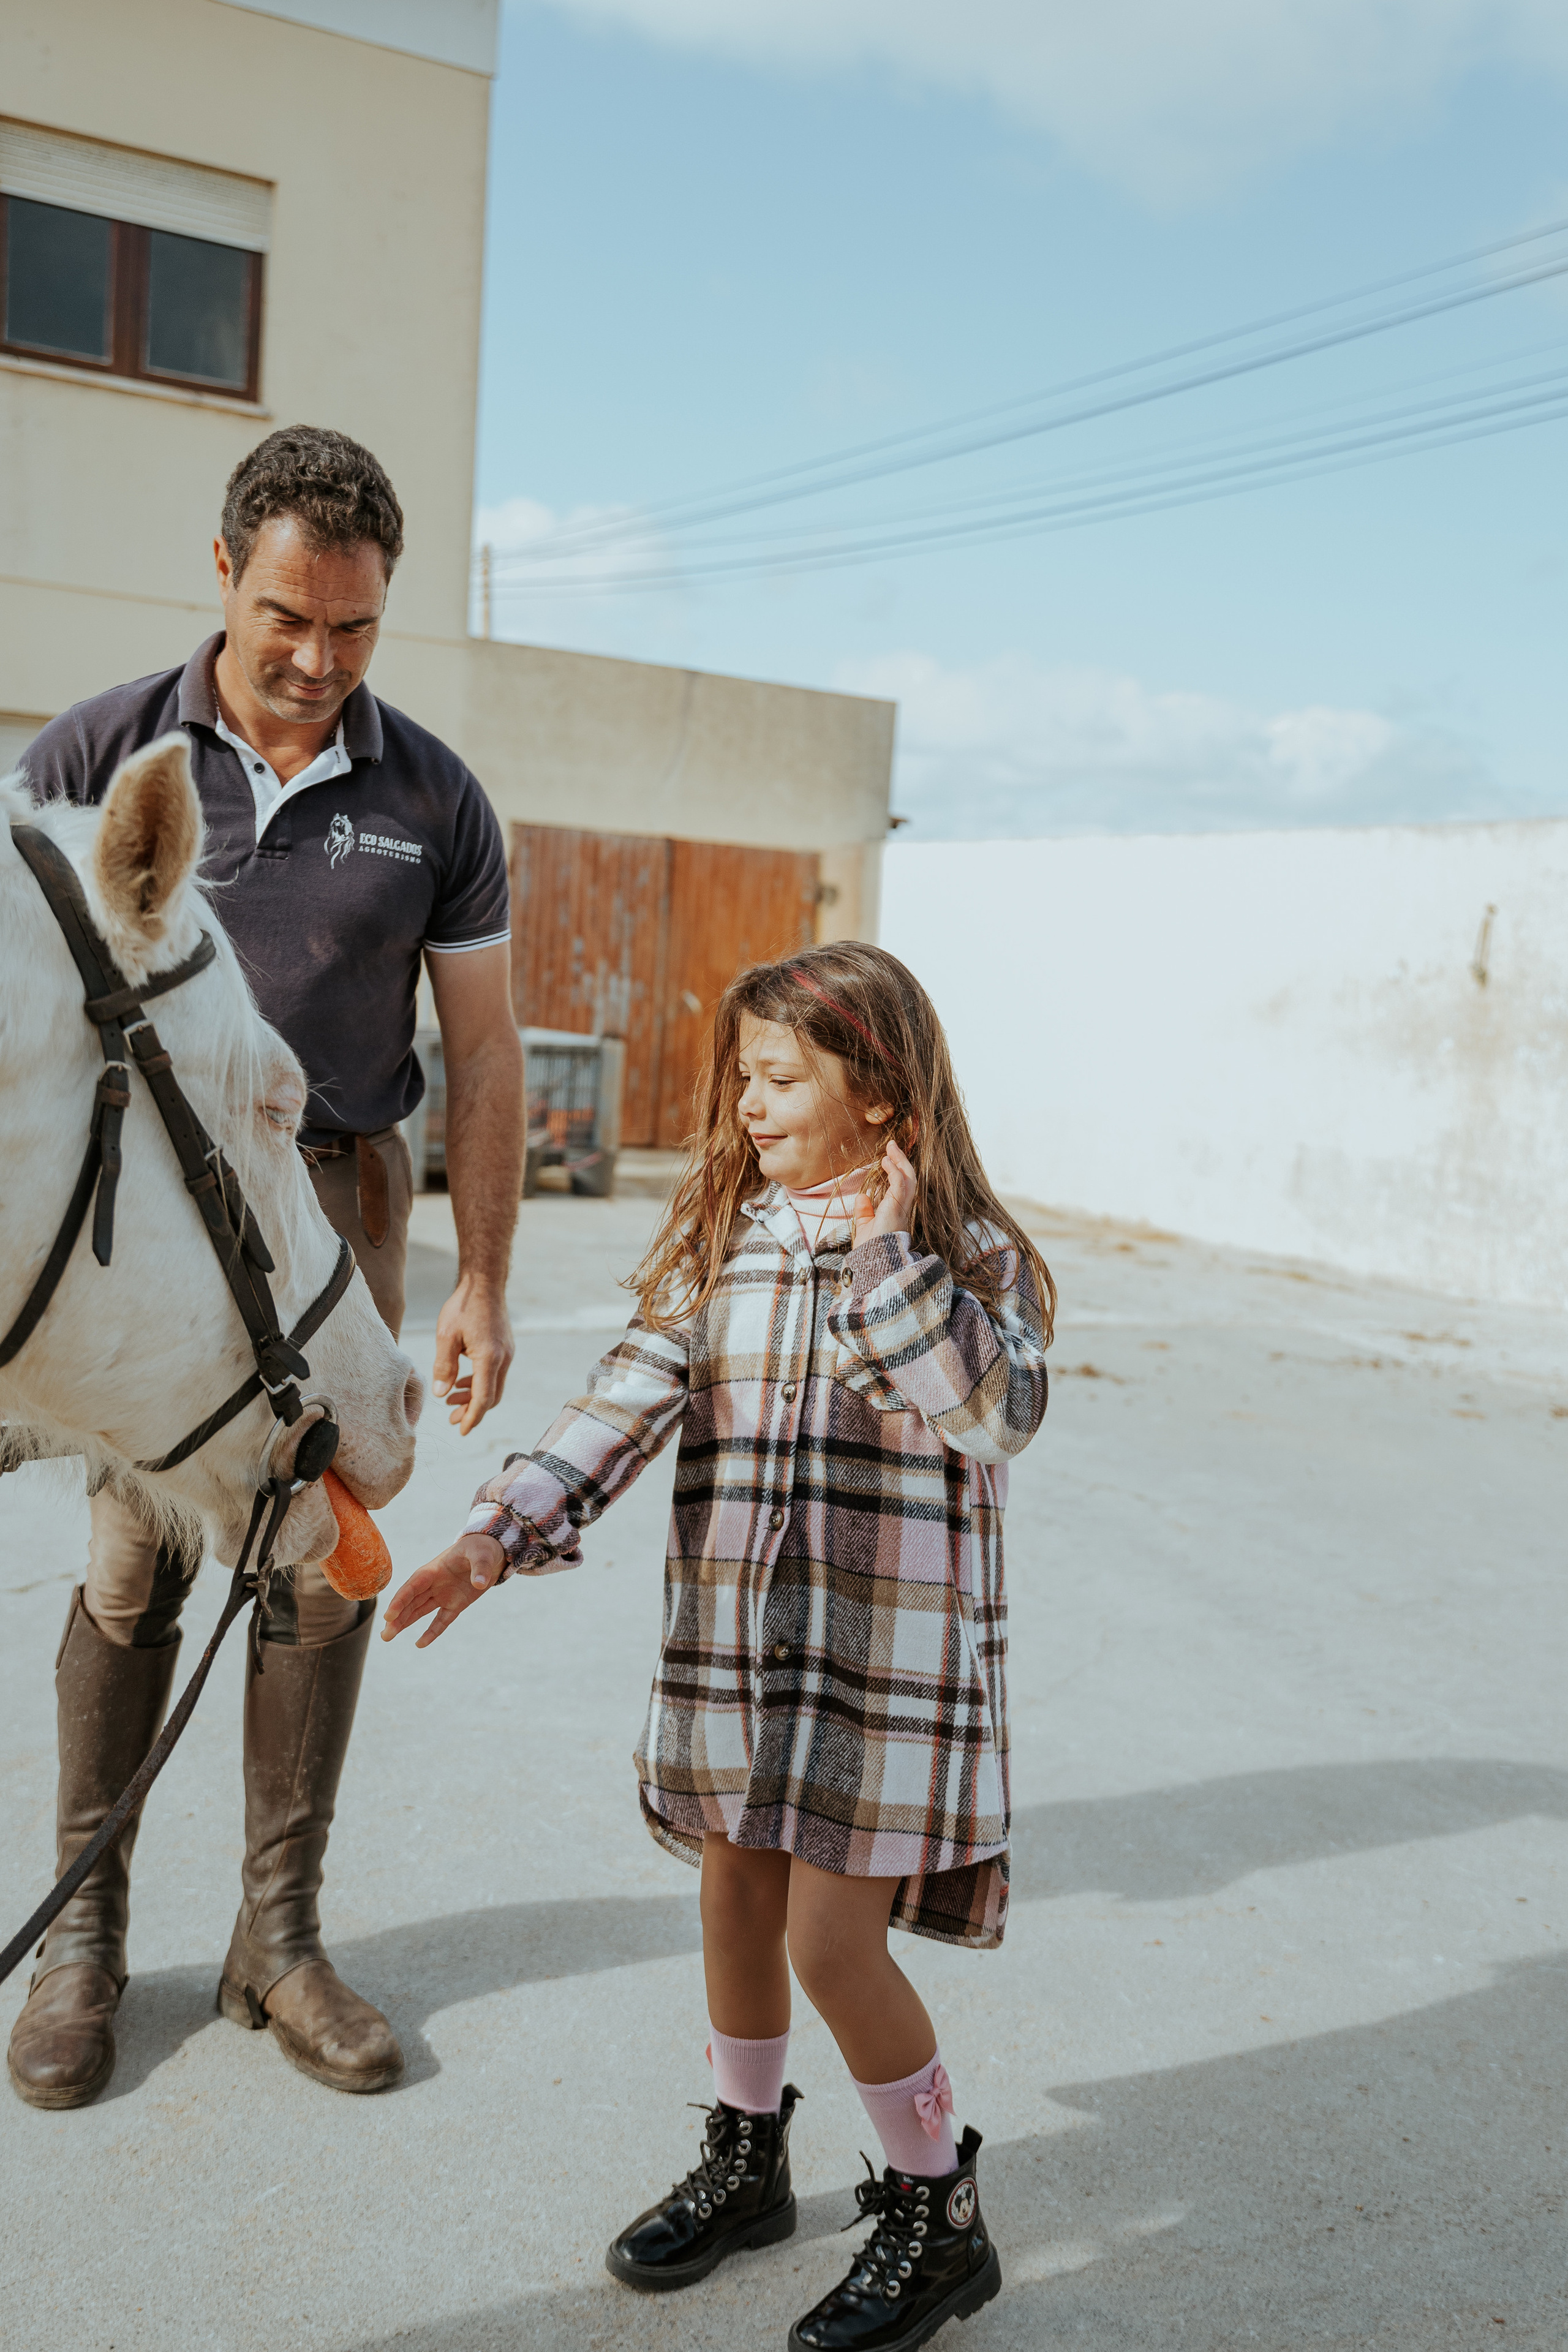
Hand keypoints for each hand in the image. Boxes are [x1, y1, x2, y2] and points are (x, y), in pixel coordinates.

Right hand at [382, 1533, 504, 1646]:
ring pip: (419, 1611)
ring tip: (387, 1637)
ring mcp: (443, 1595)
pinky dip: (432, 1632)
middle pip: (410, 1602)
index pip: (412, 1587)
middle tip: (385, 1636)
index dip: (400, 1601)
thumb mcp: (482, 1554)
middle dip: (397, 1618)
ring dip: (404, 1624)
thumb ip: (480, 1568)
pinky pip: (441, 1621)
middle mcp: (434, 1584)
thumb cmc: (482, 1548)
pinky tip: (420, 1644)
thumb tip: (479, 1584)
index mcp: (434, 1570)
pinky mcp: (455, 1604)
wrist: (492, 1552)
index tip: (389, 1616)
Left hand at [433, 1275, 514, 1433]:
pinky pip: (495, 1374)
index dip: (472, 1418)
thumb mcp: (446, 1336)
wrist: (485, 1282)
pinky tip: (462, 1380)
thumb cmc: (464, 1306)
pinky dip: (480, 1383)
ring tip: (451, 1399)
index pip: (483, 1399)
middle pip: (491, 1397)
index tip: (461, 1431)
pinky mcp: (505, 1347)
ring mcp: (507, 1353)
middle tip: (451, 1418)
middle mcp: (503, 1359)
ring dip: (474, 1397)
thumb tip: (441, 1393)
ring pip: (494, 1386)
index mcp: (489, 1358)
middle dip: (472, 1411)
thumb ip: (444, 1366)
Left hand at [858, 1135, 916, 1241]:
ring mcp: (902, 1208)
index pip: (902, 1187)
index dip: (898, 1170)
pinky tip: (886, 1161)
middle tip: (893, 1146)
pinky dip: (895, 1171)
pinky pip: (900, 1185)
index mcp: (897, 1212)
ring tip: (891, 1147)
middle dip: (902, 1160)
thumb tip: (861, 1197)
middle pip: (909, 1178)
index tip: (889, 1158)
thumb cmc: (869, 1249)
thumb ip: (864, 1211)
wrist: (870, 1263)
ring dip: (900, 1161)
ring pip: (909, 1178)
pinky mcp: (897, 1208)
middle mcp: (903, 1209)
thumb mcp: (865, 1226)